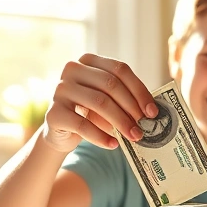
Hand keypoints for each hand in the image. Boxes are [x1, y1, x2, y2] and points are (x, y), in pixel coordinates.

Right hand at [42, 54, 157, 152]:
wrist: (62, 131)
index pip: (120, 69)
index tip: (152, 112)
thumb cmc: (91, 113)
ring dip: (121, 122)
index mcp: (88, 61)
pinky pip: (82, 124)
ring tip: (133, 137)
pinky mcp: (54, 112)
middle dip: (131, 108)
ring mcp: (60, 89)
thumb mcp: (109, 101)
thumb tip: (150, 112)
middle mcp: (72, 69)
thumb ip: (126, 100)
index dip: (139, 90)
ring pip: (99, 102)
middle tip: (144, 127)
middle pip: (110, 85)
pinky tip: (113, 145)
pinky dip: (101, 137)